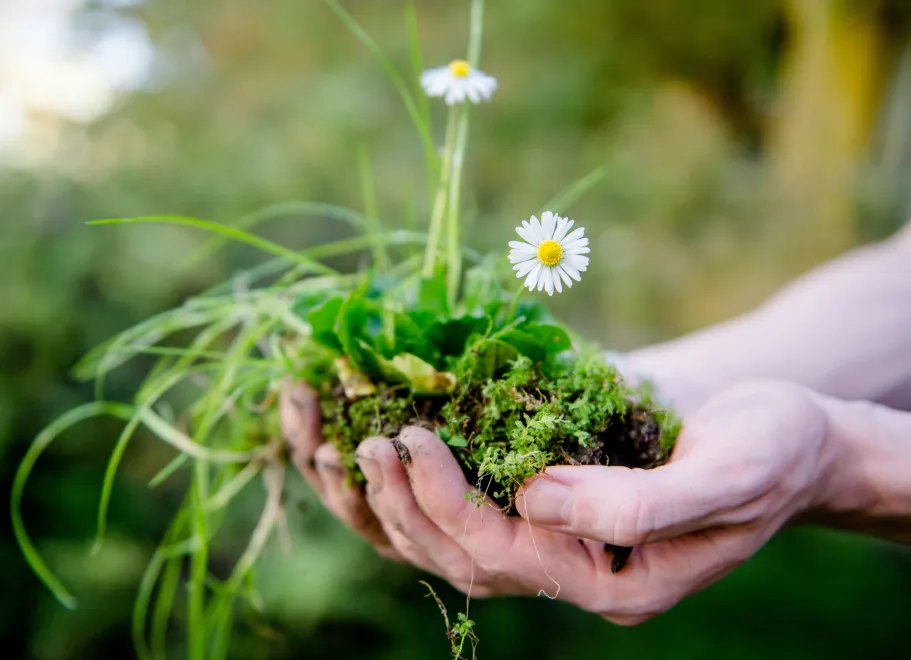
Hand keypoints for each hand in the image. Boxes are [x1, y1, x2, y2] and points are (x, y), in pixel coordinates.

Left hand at [281, 380, 833, 623]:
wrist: (784, 429)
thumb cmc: (771, 449)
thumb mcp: (726, 477)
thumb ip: (637, 505)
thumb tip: (535, 496)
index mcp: (611, 584)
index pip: (504, 556)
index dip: (449, 500)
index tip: (411, 438)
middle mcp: (570, 569)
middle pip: (456, 556)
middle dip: (399, 500)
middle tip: (357, 440)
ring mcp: (553, 533)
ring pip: (444, 538)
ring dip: (385, 494)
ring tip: (336, 440)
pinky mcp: (542, 492)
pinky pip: (460, 498)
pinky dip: (410, 473)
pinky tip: (370, 434)